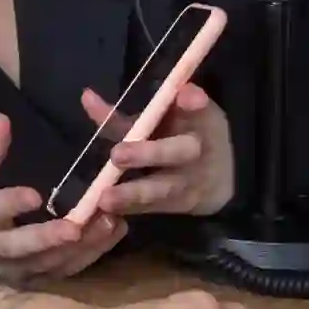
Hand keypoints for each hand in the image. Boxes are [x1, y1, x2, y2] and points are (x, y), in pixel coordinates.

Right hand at [0, 113, 127, 284]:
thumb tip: (3, 118)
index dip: (11, 204)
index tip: (35, 195)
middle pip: (20, 248)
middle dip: (47, 238)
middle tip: (74, 228)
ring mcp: (16, 272)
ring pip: (49, 263)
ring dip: (80, 245)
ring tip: (107, 222)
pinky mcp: (37, 281)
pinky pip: (66, 270)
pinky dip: (92, 253)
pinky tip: (114, 231)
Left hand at [77, 84, 233, 218]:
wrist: (222, 176)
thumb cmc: (186, 133)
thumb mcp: (170, 115)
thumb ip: (131, 111)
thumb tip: (86, 96)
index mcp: (199, 121)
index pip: (199, 109)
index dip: (193, 102)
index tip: (185, 96)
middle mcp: (196, 152)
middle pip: (177, 152)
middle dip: (148, 153)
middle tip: (117, 155)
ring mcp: (189, 182)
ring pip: (161, 190)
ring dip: (133, 194)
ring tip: (105, 199)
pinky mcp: (178, 206)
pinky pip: (151, 208)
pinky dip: (129, 209)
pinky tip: (105, 211)